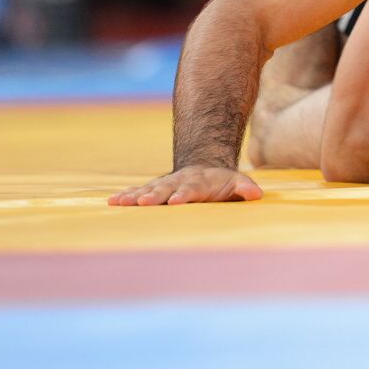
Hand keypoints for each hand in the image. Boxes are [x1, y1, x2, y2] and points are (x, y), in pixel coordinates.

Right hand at [108, 165, 263, 205]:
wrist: (203, 166)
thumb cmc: (221, 182)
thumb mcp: (236, 182)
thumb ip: (244, 188)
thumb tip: (256, 194)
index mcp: (199, 183)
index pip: (192, 189)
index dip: (185, 195)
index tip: (177, 201)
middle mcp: (179, 182)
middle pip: (166, 188)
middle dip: (155, 195)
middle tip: (144, 202)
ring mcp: (165, 184)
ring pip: (149, 189)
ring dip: (135, 195)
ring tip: (121, 202)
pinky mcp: (154, 189)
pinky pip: (138, 192)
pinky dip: (126, 196)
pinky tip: (112, 202)